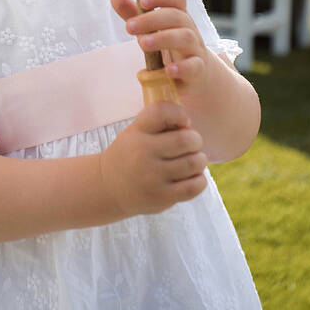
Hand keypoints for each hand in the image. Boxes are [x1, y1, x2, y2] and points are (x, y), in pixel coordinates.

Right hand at [99, 102, 206, 216]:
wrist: (109, 188)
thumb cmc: (130, 155)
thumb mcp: (135, 132)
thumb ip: (159, 123)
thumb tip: (190, 124)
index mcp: (136, 132)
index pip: (163, 112)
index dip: (180, 114)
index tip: (183, 122)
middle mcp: (142, 153)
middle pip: (186, 139)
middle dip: (196, 140)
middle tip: (192, 144)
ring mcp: (152, 177)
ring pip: (194, 163)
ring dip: (200, 160)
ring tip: (193, 161)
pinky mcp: (161, 197)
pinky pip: (194, 186)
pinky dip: (200, 180)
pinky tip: (192, 177)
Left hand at [112, 0, 212, 102]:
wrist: (196, 75)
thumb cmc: (168, 47)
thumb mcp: (150, 29)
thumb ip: (133, 14)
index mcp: (178, 15)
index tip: (142, 0)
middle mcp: (189, 29)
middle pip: (176, 16)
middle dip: (152, 19)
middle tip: (129, 27)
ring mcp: (195, 49)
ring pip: (185, 37)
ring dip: (163, 38)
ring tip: (142, 44)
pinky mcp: (198, 70)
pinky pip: (194, 66)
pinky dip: (182, 67)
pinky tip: (168, 70)